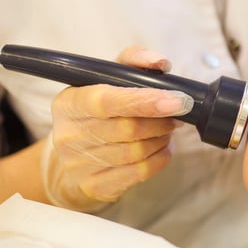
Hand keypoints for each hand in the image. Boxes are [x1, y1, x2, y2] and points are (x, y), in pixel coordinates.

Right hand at [42, 46, 192, 210]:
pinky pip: (140, 172)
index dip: (145, 100)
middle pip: (129, 128)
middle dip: (162, 121)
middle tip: (176, 115)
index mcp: (69, 102)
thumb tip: (160, 62)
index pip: (107, 100)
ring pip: (137, 151)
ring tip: (166, 130)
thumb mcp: (107, 81)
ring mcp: (79, 163)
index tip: (177, 101)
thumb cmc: (98, 115)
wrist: (71, 163)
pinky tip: (161, 148)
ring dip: (162, 139)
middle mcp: (69, 134)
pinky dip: (160, 158)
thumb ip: (134, 61)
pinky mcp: (94, 186)